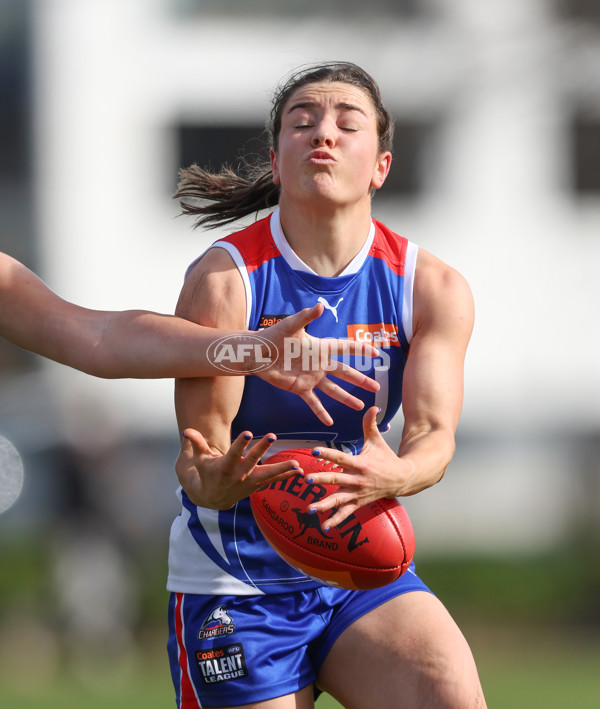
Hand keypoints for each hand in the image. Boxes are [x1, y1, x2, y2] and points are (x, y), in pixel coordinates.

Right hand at [175, 428, 302, 508]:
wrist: (210, 498)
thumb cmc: (205, 473)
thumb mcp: (198, 459)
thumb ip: (196, 444)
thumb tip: (187, 430)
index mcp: (225, 466)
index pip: (233, 452)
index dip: (240, 443)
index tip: (248, 432)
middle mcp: (239, 474)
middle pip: (253, 460)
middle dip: (262, 448)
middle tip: (272, 435)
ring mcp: (249, 482)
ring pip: (268, 474)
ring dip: (282, 469)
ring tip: (297, 464)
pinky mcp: (256, 486)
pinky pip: (273, 480)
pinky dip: (286, 476)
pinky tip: (300, 471)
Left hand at [258, 304, 379, 425]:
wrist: (258, 353)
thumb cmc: (274, 336)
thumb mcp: (292, 325)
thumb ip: (307, 316)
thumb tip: (320, 306)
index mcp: (320, 348)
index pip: (345, 348)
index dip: (360, 349)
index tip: (376, 353)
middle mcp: (319, 364)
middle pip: (345, 372)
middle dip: (361, 380)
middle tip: (376, 388)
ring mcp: (311, 377)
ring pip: (333, 390)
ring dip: (347, 398)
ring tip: (360, 406)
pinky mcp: (300, 388)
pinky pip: (313, 402)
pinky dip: (321, 412)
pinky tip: (330, 422)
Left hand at [300, 406, 411, 529]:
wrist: (403, 479)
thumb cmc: (386, 458)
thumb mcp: (377, 440)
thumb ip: (370, 424)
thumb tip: (372, 406)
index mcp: (361, 463)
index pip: (341, 457)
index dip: (328, 453)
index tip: (314, 450)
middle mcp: (358, 480)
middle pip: (338, 480)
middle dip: (322, 480)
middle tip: (308, 480)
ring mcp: (358, 493)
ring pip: (339, 500)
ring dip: (324, 505)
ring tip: (310, 509)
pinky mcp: (359, 503)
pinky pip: (346, 513)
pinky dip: (336, 521)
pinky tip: (324, 528)